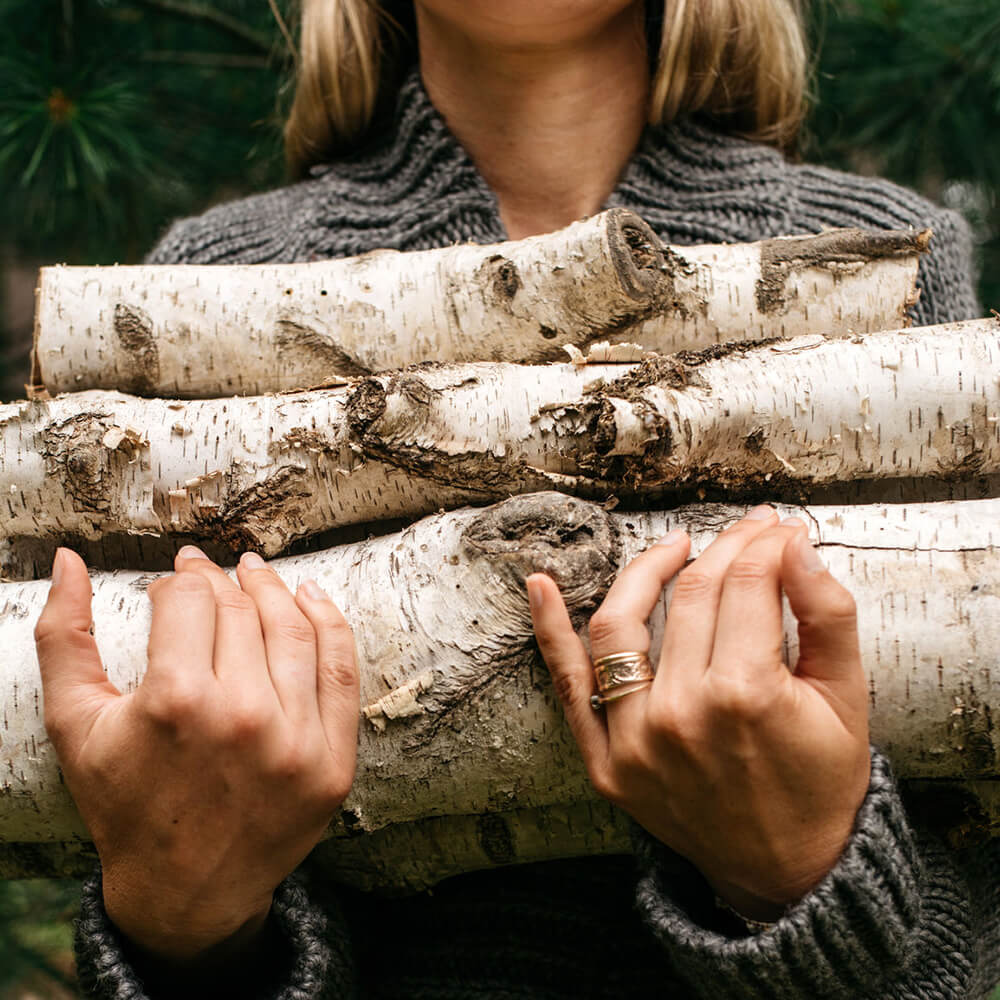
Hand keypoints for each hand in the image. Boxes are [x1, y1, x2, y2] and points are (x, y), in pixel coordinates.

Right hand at [34, 546, 358, 961]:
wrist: (184, 890)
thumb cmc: (124, 802)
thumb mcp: (76, 724)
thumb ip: (63, 638)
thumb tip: (69, 560)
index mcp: (176, 703)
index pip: (189, 600)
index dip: (178, 581)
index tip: (173, 581)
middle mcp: (243, 717)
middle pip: (240, 610)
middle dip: (219, 579)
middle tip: (209, 569)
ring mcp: (297, 741)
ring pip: (295, 628)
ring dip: (273, 589)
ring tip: (254, 572)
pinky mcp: (333, 761)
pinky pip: (342, 669)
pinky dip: (330, 623)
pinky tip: (309, 598)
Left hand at [527, 507, 870, 919]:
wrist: (788, 870)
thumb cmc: (820, 781)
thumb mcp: (848, 699)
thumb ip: (827, 614)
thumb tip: (794, 546)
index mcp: (748, 694)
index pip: (746, 583)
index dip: (765, 544)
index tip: (777, 530)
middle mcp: (682, 712)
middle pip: (691, 594)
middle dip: (723, 548)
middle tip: (745, 532)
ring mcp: (634, 738)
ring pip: (621, 624)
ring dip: (644, 571)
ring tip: (674, 550)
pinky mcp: (605, 761)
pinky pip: (569, 686)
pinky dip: (549, 632)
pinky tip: (539, 585)